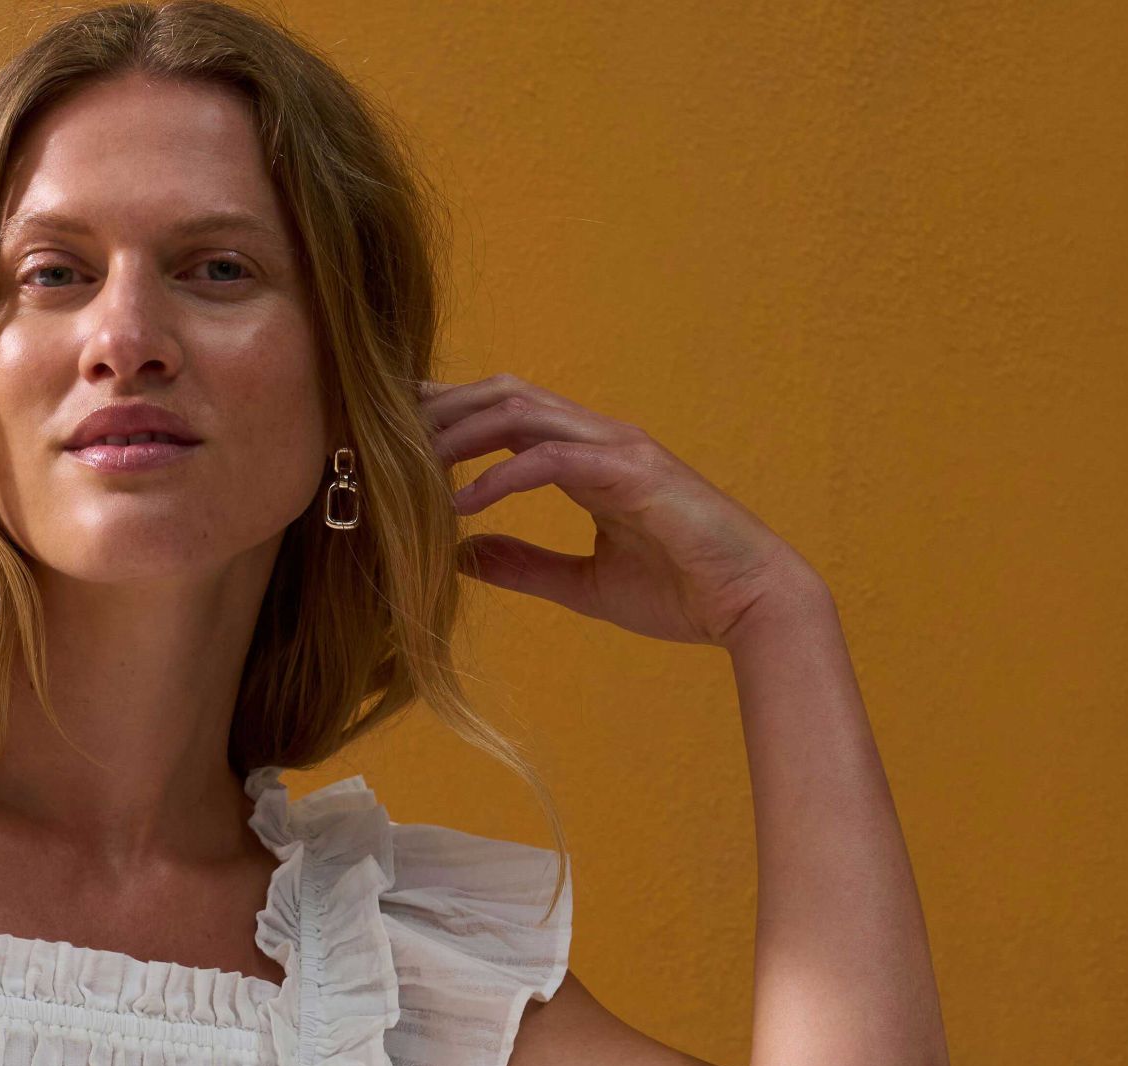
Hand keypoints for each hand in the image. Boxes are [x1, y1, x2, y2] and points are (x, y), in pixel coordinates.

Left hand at [424, 375, 820, 647]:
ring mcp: (618, 448)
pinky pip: (551, 459)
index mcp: (587, 457)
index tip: (388, 434)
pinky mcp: (633, 473)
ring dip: (457, 436)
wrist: (752, 606)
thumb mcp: (581, 584)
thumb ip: (523, 565)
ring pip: (520, 414)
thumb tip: (459, 559)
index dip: (448, 417)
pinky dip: (500, 476)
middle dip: (438, 410)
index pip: (505, 416)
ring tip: (405, 469)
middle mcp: (599, 438)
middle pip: (502, 396)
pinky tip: (461, 506)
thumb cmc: (682, 593)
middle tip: (375, 435)